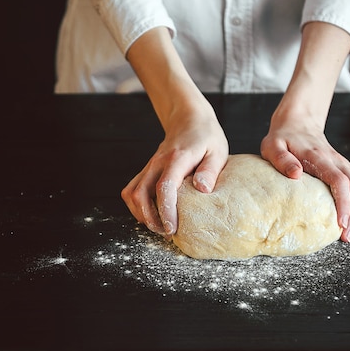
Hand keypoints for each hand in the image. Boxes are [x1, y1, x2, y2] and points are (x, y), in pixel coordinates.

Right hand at [121, 105, 228, 236]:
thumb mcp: (217, 150)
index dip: (165, 210)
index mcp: (176, 158)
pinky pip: (132, 190)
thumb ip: (210, 170)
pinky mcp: (146, 170)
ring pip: (132, 194)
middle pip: (140, 194)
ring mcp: (149, 166)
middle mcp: (157, 163)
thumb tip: (202, 190)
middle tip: (166, 232)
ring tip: (158, 226)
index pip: (164, 187)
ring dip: (141, 214)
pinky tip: (150, 214)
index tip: (171, 228)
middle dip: (150, 218)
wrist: (187, 118)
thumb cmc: (206, 136)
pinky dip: (136, 206)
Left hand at [261, 115, 349, 242]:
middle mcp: (337, 160)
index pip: (340, 181)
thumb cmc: (283, 137)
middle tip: (346, 236)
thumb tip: (296, 174)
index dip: (344, 203)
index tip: (341, 223)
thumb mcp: (272, 146)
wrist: (298, 122)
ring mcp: (344, 164)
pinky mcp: (346, 167)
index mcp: (319, 157)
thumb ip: (282, 159)